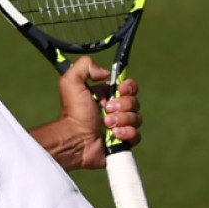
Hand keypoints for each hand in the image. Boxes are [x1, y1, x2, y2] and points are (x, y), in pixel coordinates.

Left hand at [29, 56, 142, 170]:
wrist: (75, 139)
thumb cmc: (74, 111)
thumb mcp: (71, 81)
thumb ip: (85, 66)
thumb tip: (106, 73)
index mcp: (106, 95)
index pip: (128, 86)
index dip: (128, 87)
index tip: (120, 89)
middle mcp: (115, 110)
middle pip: (134, 102)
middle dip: (123, 105)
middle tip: (107, 109)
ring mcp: (120, 126)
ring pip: (137, 118)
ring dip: (122, 119)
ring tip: (106, 124)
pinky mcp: (123, 141)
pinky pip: (136, 135)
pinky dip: (126, 133)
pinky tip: (114, 135)